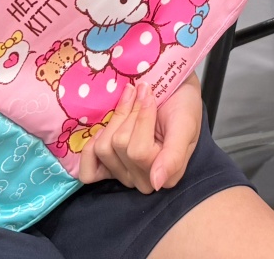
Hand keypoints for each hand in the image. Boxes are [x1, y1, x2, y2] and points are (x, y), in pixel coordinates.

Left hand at [77, 83, 202, 191]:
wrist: (176, 91)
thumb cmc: (184, 106)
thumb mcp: (185, 126)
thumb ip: (174, 155)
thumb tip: (157, 182)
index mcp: (165, 175)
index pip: (139, 151)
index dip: (141, 117)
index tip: (148, 93)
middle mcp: (144, 180)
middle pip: (120, 146)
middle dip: (130, 114)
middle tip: (141, 94)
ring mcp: (124, 175)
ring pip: (104, 149)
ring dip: (116, 119)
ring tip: (128, 101)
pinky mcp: (107, 168)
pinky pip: (88, 173)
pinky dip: (90, 150)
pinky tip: (102, 130)